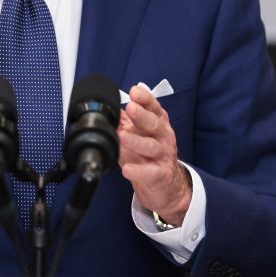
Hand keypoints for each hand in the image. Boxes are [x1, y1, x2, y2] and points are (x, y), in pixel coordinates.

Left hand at [118, 84, 191, 226]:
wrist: (164, 185)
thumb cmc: (148, 155)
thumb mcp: (138, 135)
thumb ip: (125, 121)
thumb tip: (110, 107)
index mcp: (158, 124)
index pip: (154, 108)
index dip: (145, 99)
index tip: (135, 91)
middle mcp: (163, 137)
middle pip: (154, 124)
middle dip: (142, 115)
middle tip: (130, 107)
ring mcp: (164, 156)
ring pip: (151, 147)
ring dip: (136, 141)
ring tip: (122, 136)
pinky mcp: (162, 175)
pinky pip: (150, 172)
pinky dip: (138, 171)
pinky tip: (127, 170)